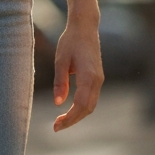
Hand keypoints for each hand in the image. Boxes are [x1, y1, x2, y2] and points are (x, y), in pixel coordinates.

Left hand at [52, 14, 102, 132]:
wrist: (85, 27)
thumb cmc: (70, 41)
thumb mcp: (60, 61)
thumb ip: (60, 82)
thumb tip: (58, 103)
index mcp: (88, 76)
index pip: (80, 104)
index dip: (69, 118)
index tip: (56, 126)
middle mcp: (97, 80)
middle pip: (87, 109)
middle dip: (72, 120)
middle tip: (56, 127)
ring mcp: (99, 80)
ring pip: (91, 105)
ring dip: (77, 116)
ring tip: (60, 121)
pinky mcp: (97, 78)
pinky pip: (91, 98)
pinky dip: (81, 108)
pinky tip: (69, 111)